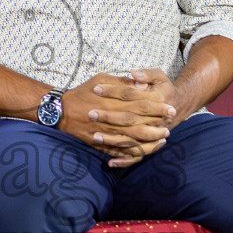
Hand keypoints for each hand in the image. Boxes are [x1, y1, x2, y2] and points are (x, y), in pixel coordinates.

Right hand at [62, 70, 176, 166]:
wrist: (61, 111)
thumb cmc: (83, 92)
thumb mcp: (101, 79)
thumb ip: (122, 83)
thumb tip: (141, 85)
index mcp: (113, 102)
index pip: (141, 104)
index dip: (157, 107)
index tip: (170, 108)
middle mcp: (112, 119)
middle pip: (140, 124)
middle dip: (157, 125)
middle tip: (170, 125)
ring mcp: (107, 134)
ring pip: (133, 140)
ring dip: (150, 141)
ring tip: (163, 139)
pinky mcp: (101, 145)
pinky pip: (120, 152)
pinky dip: (133, 154)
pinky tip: (145, 151)